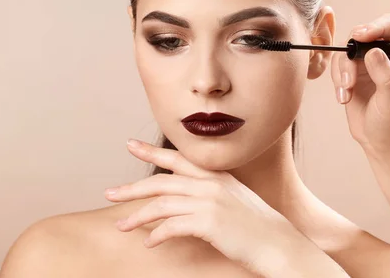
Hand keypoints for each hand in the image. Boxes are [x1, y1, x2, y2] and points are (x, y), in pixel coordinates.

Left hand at [103, 139, 302, 276]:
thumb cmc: (258, 226)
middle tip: (109, 194)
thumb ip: (212, 192)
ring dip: (137, 216)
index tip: (130, 145)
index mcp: (216, 175)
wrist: (280, 244)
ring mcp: (209, 201)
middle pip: (161, 181)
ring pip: (161, 204)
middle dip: (131, 188)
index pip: (177, 158)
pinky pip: (171, 227)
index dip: (151, 151)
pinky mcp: (208, 222)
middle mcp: (210, 184)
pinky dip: (156, 235)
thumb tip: (186, 198)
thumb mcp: (236, 199)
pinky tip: (149, 243)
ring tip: (121, 226)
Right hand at [330, 13, 389, 150]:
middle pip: (362, 34)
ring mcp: (368, 64)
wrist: (380, 142)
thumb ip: (385, 75)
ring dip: (342, 71)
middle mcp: (387, 55)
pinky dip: (337, 81)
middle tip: (349, 77)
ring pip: (346, 50)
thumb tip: (372, 51)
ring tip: (346, 92)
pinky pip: (338, 66)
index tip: (359, 37)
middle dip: (351, 55)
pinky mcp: (353, 73)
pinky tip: (344, 98)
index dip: (375, 26)